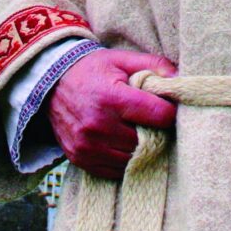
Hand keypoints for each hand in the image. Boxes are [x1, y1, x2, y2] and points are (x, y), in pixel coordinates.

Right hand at [47, 47, 178, 179]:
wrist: (50, 82)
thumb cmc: (91, 70)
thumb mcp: (121, 59)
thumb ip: (154, 65)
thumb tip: (180, 80)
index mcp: (112, 99)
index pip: (160, 116)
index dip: (169, 112)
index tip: (167, 107)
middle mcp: (99, 126)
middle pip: (148, 140)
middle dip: (156, 131)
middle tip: (152, 121)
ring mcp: (88, 146)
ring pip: (134, 158)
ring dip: (140, 148)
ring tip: (137, 131)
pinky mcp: (81, 159)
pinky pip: (115, 170)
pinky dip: (123, 160)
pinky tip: (122, 142)